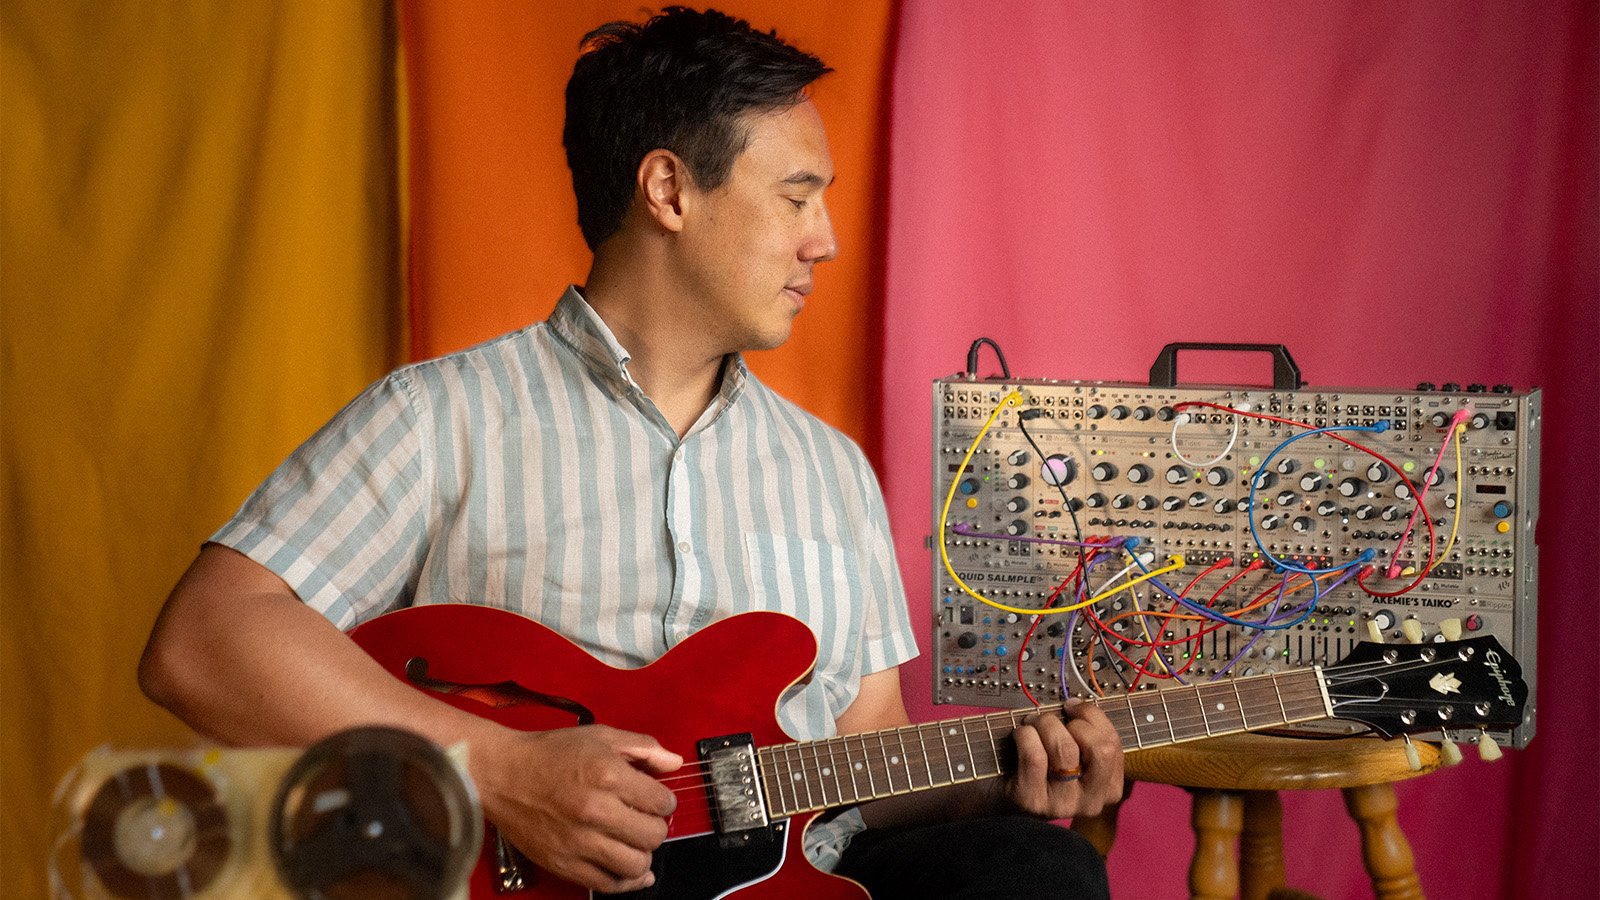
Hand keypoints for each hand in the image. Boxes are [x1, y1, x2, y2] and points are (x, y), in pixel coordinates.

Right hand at [475, 724, 682, 892]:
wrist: (501, 774)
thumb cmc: (549, 753)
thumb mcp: (600, 736)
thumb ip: (642, 747)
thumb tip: (674, 762)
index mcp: (607, 775)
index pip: (662, 802)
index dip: (664, 801)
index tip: (655, 799)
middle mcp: (596, 811)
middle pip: (654, 835)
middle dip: (655, 826)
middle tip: (643, 818)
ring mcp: (579, 841)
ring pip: (636, 864)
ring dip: (643, 854)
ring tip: (634, 841)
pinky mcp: (564, 863)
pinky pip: (608, 884)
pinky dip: (626, 881)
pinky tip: (631, 871)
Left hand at [1006, 701, 1123, 819]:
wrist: (1001, 793)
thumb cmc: (1040, 767)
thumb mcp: (1074, 754)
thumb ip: (1085, 734)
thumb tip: (1076, 706)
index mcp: (1107, 788)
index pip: (1113, 744)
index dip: (1092, 715)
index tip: (1073, 708)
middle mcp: (1090, 802)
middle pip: (1099, 749)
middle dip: (1074, 721)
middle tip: (1053, 719)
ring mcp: (1062, 805)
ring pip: (1065, 749)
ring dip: (1045, 724)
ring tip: (1032, 724)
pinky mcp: (1033, 802)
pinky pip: (1035, 756)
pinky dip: (1025, 735)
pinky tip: (1019, 736)